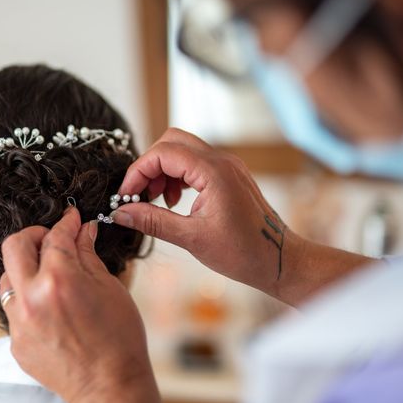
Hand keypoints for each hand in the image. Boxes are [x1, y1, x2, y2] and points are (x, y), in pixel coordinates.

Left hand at [0, 207, 163, 402]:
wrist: (109, 386)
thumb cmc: (119, 340)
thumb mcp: (110, 288)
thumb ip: (88, 255)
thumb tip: (83, 232)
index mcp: (59, 279)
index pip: (55, 237)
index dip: (66, 222)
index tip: (71, 219)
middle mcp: (31, 298)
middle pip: (14, 245)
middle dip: (34, 234)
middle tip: (51, 238)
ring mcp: (19, 322)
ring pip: (8, 277)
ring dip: (26, 267)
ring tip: (49, 274)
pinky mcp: (15, 341)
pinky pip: (13, 308)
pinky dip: (28, 299)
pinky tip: (49, 306)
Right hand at [112, 128, 370, 304]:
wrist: (281, 260)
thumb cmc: (244, 252)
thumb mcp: (192, 238)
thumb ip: (153, 221)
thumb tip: (121, 213)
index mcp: (214, 172)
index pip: (163, 153)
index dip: (139, 171)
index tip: (126, 195)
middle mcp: (222, 161)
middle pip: (172, 142)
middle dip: (149, 165)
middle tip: (139, 194)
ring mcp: (227, 166)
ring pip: (183, 150)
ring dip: (163, 171)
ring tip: (156, 201)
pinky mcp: (229, 175)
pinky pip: (195, 163)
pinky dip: (177, 176)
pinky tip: (173, 202)